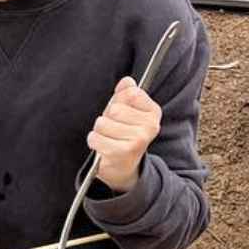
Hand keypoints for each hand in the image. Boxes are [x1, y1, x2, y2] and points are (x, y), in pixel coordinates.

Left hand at [87, 76, 161, 193]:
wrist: (123, 167)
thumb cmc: (122, 134)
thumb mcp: (126, 111)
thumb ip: (126, 93)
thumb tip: (127, 81)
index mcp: (153, 112)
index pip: (131, 93)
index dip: (119, 100)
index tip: (122, 112)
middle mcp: (150, 126)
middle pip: (115, 109)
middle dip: (107, 117)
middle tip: (112, 129)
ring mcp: (138, 140)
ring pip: (103, 123)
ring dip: (99, 131)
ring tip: (108, 138)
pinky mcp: (123, 152)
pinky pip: (96, 137)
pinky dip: (94, 141)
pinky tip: (102, 146)